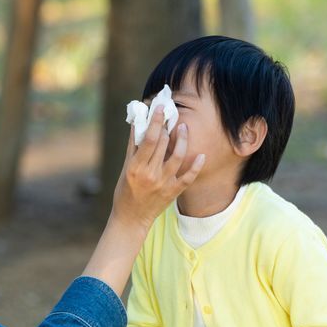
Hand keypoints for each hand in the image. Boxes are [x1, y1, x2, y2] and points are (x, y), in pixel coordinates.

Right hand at [112, 107, 204, 230]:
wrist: (131, 218)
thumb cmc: (124, 191)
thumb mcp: (125, 168)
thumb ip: (133, 146)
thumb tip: (138, 122)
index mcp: (136, 167)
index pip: (149, 139)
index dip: (156, 121)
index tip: (161, 108)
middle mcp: (150, 174)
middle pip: (163, 144)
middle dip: (168, 127)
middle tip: (171, 115)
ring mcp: (164, 183)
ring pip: (178, 156)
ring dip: (182, 139)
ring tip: (184, 128)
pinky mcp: (173, 192)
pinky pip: (189, 177)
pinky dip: (196, 166)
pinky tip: (201, 155)